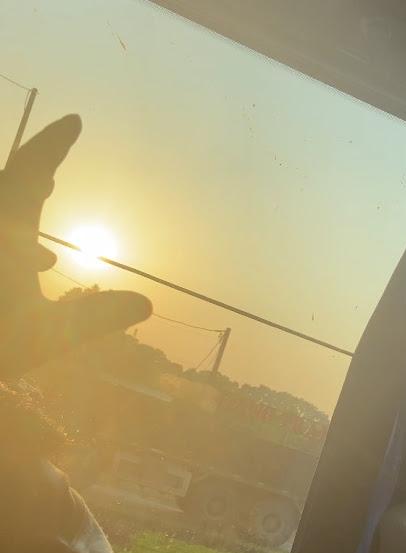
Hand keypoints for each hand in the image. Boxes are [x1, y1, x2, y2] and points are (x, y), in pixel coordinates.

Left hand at [0, 115, 150, 377]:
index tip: (75, 121)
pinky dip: (12, 237)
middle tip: (58, 163)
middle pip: (11, 186)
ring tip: (47, 212)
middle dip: (37, 170)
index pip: (31, 170)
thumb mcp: (46, 335)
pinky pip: (0, 236)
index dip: (54, 143)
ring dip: (23, 205)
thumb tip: (147, 303)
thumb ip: (98, 317)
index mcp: (6, 231)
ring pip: (2, 213)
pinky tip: (29, 266)